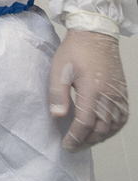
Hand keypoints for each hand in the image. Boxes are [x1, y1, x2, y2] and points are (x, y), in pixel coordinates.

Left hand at [49, 29, 128, 150]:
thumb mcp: (59, 69)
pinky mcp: (123, 94)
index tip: (66, 145)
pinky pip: (122, 118)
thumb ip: (58, 93)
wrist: (96, 34)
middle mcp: (109, 97)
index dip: (75, 137)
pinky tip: (102, 130)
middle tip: (73, 146)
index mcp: (92, 92)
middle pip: (100, 129)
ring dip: (99, 137)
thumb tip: (58, 115)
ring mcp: (119, 96)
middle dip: (86, 141)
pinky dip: (112, 129)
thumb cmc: (76, 50)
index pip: (85, 124)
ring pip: (113, 127)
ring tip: (84, 141)